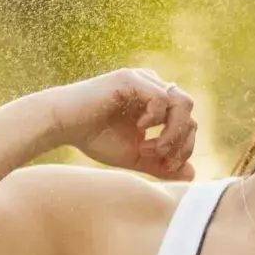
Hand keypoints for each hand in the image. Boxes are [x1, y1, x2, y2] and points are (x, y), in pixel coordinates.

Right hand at [42, 68, 196, 179]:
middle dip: (181, 141)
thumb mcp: (134, 156)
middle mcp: (153, 87)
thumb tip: (192, 175)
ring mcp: (143, 80)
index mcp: (156, 103)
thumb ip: (161, 164)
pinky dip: (156, 118)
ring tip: (152, 147)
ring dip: (173, 131)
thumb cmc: (94, 138)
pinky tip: (140, 128)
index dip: (184, 147)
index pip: (188, 121)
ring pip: (181, 102)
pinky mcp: (130, 79)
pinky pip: (161, 97)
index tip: (166, 165)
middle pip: (189, 111)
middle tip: (161, 157)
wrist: (62, 125)